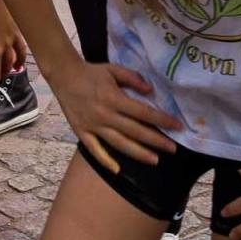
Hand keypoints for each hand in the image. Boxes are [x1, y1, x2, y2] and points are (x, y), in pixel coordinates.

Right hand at [46, 59, 180, 171]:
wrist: (63, 75)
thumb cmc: (91, 72)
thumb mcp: (113, 69)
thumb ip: (133, 78)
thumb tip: (151, 91)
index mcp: (113, 98)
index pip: (143, 113)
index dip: (162, 120)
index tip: (177, 126)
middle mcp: (104, 114)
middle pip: (134, 131)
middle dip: (156, 141)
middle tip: (173, 149)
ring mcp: (92, 125)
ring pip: (118, 143)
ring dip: (137, 153)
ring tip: (154, 160)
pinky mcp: (81, 131)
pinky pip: (94, 149)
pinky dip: (105, 160)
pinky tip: (117, 170)